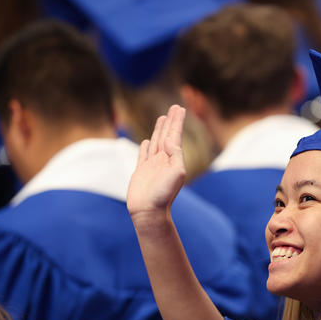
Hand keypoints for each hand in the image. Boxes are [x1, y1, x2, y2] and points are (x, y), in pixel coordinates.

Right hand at [127, 105, 186, 221]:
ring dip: (159, 129)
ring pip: (156, 142)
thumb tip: (170, 142)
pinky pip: (143, 154)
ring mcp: (152, 165)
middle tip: (174, 107)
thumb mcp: (176, 174)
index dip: (176, 122)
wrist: (149, 212)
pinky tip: (147, 140)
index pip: (174, 136)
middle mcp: (163, 160)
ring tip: (162, 117)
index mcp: (173, 159)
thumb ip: (175, 156)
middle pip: (166, 135)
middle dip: (170, 121)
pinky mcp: (141, 171)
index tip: (179, 108)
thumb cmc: (163, 196)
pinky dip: (145, 146)